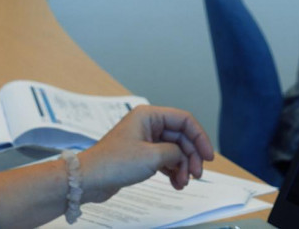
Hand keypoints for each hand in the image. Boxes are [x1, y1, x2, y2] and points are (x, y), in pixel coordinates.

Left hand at [78, 105, 213, 203]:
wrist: (89, 179)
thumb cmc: (114, 163)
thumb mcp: (152, 157)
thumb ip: (175, 152)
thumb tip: (183, 155)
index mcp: (148, 115)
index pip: (184, 119)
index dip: (200, 137)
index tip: (208, 157)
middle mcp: (147, 124)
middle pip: (181, 136)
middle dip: (191, 157)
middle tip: (196, 175)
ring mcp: (144, 139)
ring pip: (174, 150)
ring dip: (183, 166)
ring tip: (183, 183)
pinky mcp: (141, 155)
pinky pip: (165, 159)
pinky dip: (173, 171)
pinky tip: (176, 184)